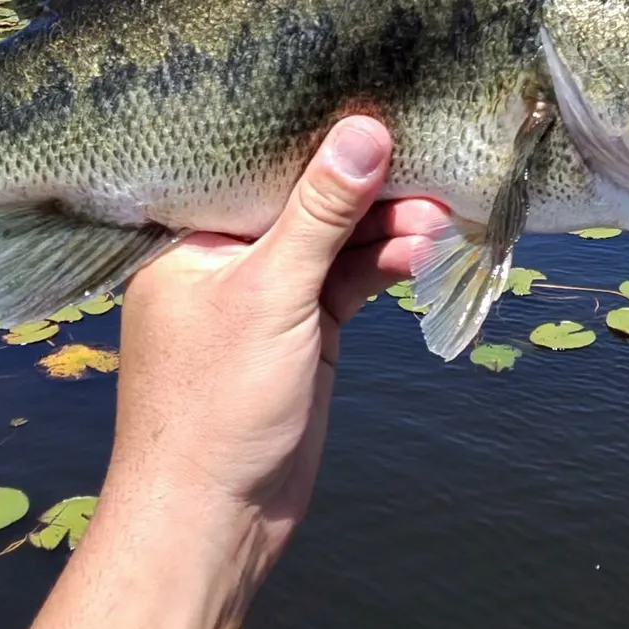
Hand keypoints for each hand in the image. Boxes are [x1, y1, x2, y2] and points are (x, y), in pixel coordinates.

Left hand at [99, 117, 446, 594]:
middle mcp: (226, 259)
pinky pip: (346, 283)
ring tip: (438, 219)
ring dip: (385, 232)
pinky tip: (421, 253)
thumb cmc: (217, 403)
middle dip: (367, 192)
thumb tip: (364, 130)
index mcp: (190, 237)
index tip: (377, 106)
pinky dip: (382, 268)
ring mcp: (266, 297)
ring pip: (333, 245)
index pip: (258, 167)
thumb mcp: (273, 293)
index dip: (316, 138)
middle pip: (305, 203)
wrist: (213, 522)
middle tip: (427, 172)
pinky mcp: (301, 333)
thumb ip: (321, 212)